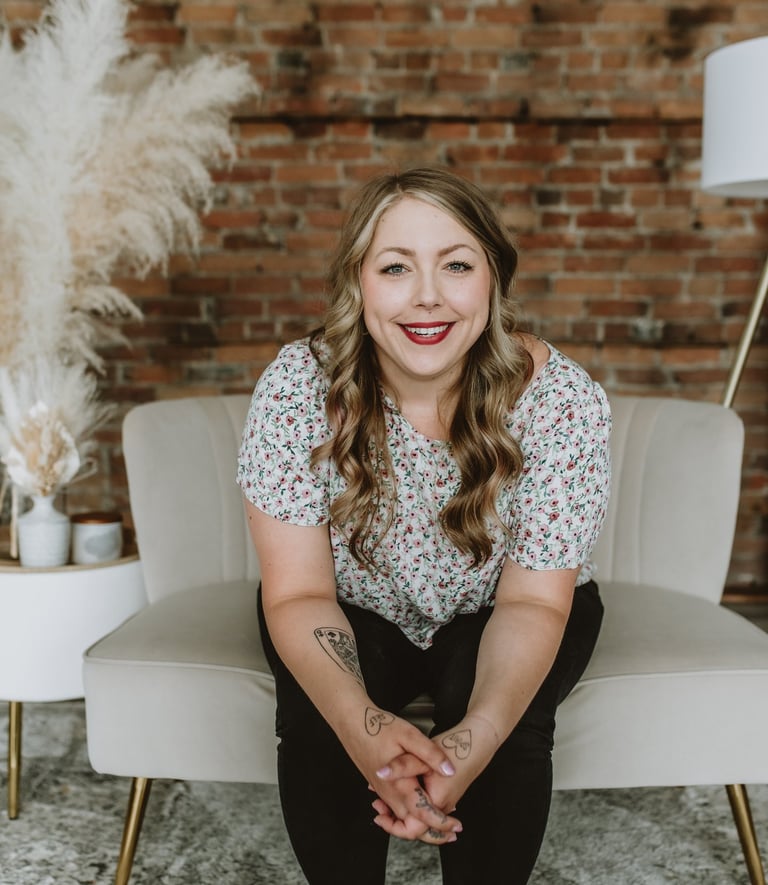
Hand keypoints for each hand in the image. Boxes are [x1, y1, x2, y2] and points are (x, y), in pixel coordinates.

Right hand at [337, 707, 460, 841]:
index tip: (456, 825)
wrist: (352, 723)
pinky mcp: (380, 786)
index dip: (441, 823)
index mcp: (399, 784)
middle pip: (411, 826)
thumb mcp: (409, 735)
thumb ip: (430, 754)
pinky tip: (422, 799)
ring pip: (403, 818)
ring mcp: (383, 791)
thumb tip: (450, 770)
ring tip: (442, 815)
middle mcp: (389, 794)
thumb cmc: (378, 727)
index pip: (422, 816)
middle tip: (453, 829)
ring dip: (422, 821)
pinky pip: (396, 808)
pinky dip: (410, 812)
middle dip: (433, 830)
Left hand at [372, 713, 500, 840]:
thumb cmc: (454, 747)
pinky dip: (412, 803)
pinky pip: (426, 807)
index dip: (392, 826)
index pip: (412, 829)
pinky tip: (401, 790)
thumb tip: (380, 773)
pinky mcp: (446, 795)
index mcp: (436, 802)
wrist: (477, 741)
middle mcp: (443, 807)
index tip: (378, 816)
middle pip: (415, 825)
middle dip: (394, 819)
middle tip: (377, 807)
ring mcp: (446, 803)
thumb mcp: (423, 754)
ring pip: (420, 816)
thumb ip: (401, 766)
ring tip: (384, 800)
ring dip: (402, 810)